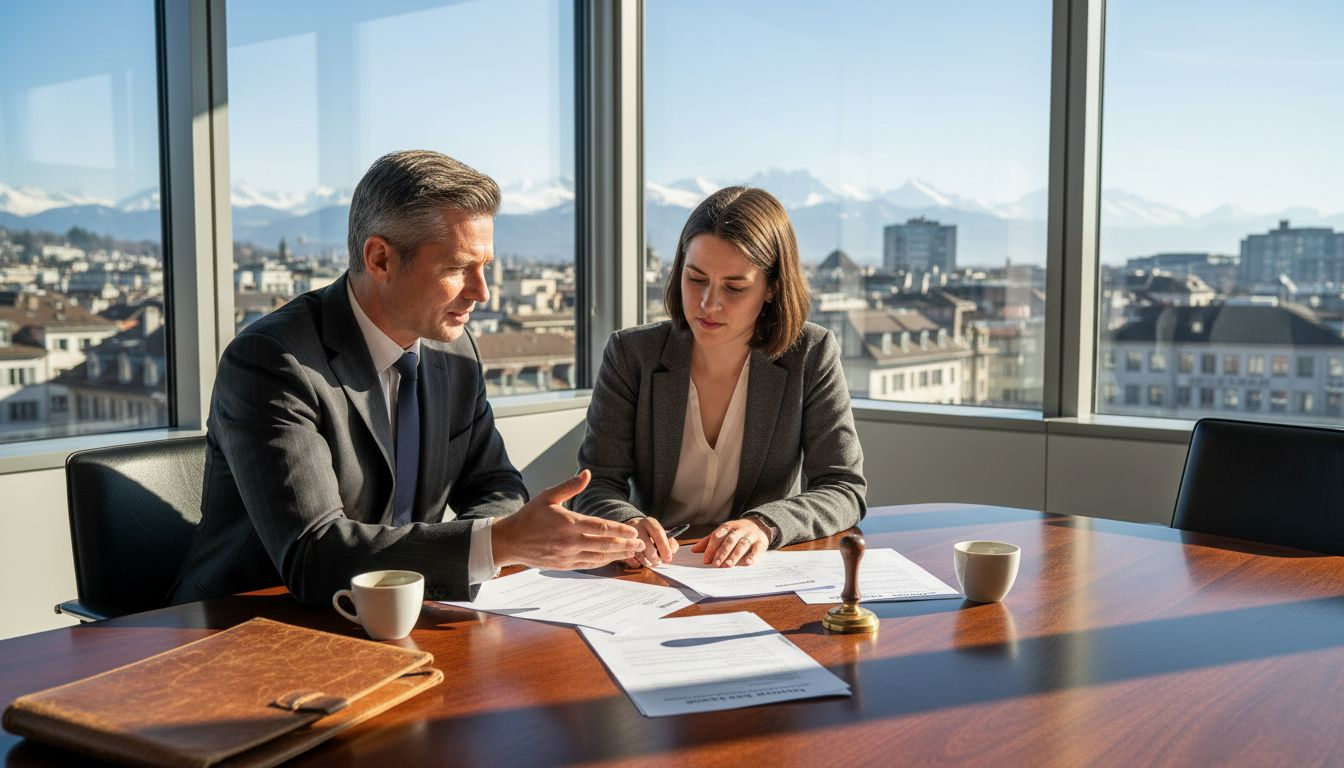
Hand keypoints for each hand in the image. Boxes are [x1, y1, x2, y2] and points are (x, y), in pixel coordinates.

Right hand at [491, 470, 644, 568]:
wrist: (510, 541)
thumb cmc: (529, 517)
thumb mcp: (548, 496)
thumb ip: (570, 486)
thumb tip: (587, 473)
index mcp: (568, 523)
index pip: (601, 527)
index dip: (620, 531)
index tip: (634, 531)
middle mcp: (570, 542)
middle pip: (605, 545)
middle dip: (625, 545)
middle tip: (641, 544)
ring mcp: (567, 556)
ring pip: (599, 557)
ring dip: (618, 555)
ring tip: (633, 552)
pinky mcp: (563, 565)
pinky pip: (588, 565)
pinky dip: (603, 562)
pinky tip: (613, 559)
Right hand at [623, 517, 679, 567]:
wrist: (629, 529)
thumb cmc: (649, 534)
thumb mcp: (660, 533)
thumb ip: (670, 541)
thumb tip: (673, 550)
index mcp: (649, 522)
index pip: (658, 533)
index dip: (664, 547)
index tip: (668, 558)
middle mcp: (636, 526)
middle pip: (647, 546)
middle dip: (655, 558)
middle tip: (658, 562)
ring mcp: (625, 536)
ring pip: (638, 554)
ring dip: (647, 561)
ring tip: (650, 561)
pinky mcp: (619, 546)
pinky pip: (630, 559)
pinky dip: (637, 563)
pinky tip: (640, 560)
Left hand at [690, 518, 770, 566]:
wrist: (759, 524)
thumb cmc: (737, 532)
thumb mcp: (723, 533)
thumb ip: (709, 541)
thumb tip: (694, 549)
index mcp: (728, 527)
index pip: (717, 536)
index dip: (711, 548)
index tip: (706, 559)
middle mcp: (739, 530)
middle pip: (729, 540)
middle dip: (722, 552)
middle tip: (716, 564)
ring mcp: (751, 535)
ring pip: (742, 544)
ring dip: (735, 555)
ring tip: (728, 565)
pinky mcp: (761, 542)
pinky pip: (757, 549)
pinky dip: (753, 556)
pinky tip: (748, 562)